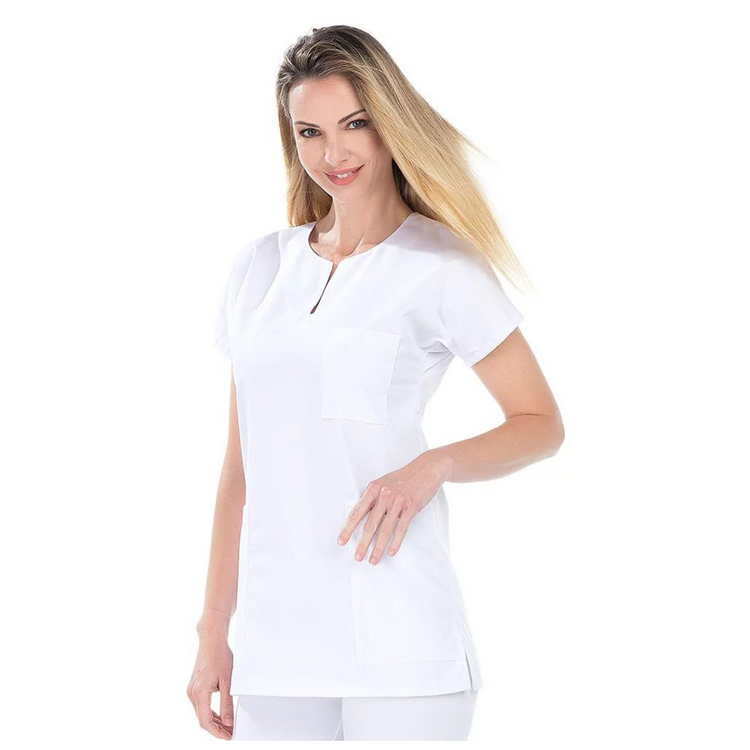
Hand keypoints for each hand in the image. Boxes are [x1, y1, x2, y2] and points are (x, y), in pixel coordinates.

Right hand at [186, 633, 234, 739]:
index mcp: (199, 693)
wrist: (211, 640)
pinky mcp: (194, 687)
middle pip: (202, 719)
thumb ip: (227, 703)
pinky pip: (201, 705)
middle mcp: (192, 693)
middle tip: (230, 733)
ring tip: (227, 726)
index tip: (228, 737)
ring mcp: (191, 690)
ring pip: (201, 713)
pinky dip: (210, 712)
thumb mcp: (227, 681)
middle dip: (216, 729)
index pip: (205, 721)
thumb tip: (228, 722)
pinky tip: (220, 716)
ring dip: (213, 721)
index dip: (217, 732)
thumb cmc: (219, 656)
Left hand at [336, 449, 452, 564]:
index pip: (357, 512)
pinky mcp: (411, 507)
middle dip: (362, 543)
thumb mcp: (384, 483)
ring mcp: (398, 501)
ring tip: (373, 560)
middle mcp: (384, 495)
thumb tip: (362, 516)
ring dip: (378, 547)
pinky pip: (402, 528)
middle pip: (370, 524)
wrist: (426, 468)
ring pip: (385, 530)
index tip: (341, 541)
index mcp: (373, 489)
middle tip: (357, 557)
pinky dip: (396, 542)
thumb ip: (373, 498)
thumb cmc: (403, 477)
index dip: (348, 528)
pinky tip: (391, 552)